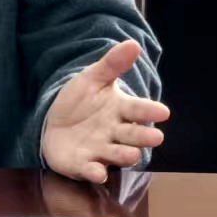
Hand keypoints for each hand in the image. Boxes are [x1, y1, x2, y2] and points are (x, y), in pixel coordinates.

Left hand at [41, 39, 169, 183]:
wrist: (53, 122)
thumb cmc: (80, 101)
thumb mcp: (92, 79)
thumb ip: (112, 64)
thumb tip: (134, 44)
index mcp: (120, 110)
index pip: (138, 109)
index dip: (149, 110)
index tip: (163, 111)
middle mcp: (115, 132)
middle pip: (133, 136)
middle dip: (144, 137)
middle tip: (156, 137)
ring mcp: (101, 150)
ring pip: (117, 154)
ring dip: (124, 155)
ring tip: (132, 154)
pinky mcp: (84, 164)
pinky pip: (91, 169)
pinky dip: (95, 172)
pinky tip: (97, 172)